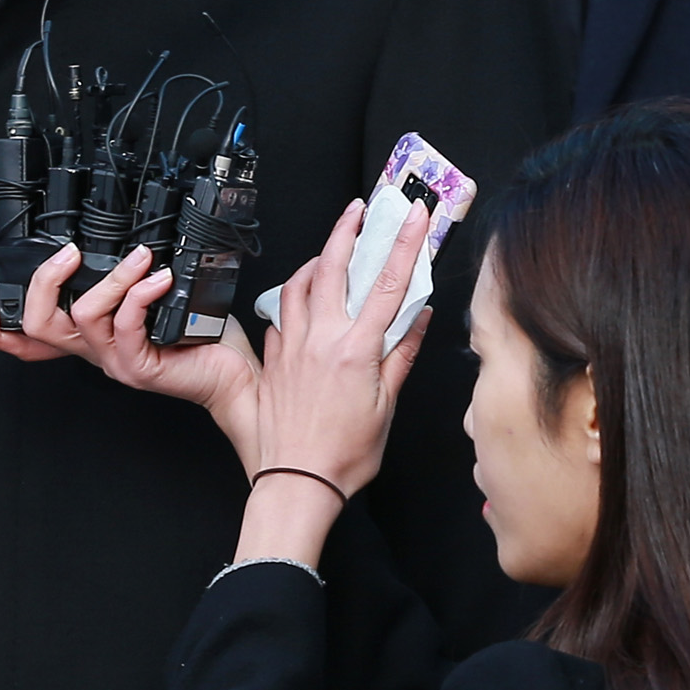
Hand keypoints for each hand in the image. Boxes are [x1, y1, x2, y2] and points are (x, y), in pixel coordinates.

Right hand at [0, 242, 262, 468]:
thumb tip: (121, 242)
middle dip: (44, 282)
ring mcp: (114, 362)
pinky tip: (160, 279)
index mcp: (90, 338)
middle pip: (39, 325)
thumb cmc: (200, 337)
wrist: (234, 375)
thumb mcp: (154, 302)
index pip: (30, 341)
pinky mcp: (138, 367)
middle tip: (67, 254)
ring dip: (112, 278)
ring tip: (141, 259)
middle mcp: (95, 352)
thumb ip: (127, 282)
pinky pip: (125, 323)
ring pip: (84, 315)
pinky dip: (140, 292)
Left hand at [234, 199, 431, 565]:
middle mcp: (319, 339)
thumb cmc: (344, 454)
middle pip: (331, 267)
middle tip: (357, 208)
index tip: (414, 215)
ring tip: (328, 251)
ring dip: (314, 261)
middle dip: (346, 229)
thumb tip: (418, 317)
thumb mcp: (386, 406)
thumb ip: (401, 355)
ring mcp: (290, 346)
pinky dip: (294, 300)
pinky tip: (303, 304)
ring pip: (297, 285)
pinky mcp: (271, 358)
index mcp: (355, 350)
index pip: (388, 283)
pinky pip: (280, 315)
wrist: (295, 481)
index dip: (404, 243)